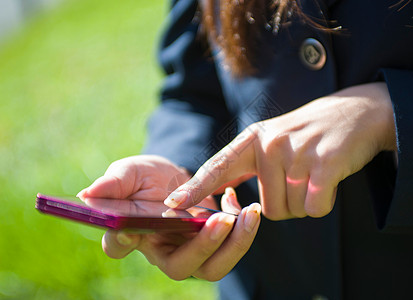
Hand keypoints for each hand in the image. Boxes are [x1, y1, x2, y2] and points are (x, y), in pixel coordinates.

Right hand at [78, 155, 260, 280]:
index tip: (129, 230)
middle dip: (204, 246)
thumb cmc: (145, 178)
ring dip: (236, 244)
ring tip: (250, 213)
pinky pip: (232, 248)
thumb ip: (115, 182)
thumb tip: (88, 194)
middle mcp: (161, 250)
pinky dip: (244, 230)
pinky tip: (245, 205)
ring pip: (214, 266)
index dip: (122, 242)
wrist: (173, 179)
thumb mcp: (130, 172)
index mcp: (132, 234)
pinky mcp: (212, 243)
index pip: (119, 246)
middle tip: (221, 220)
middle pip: (181, 267)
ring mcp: (189, 250)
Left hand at [164, 82, 396, 218]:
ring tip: (314, 174)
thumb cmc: (308, 134)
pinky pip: (314, 208)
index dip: (195, 189)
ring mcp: (297, 152)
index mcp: (252, 139)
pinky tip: (329, 180)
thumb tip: (223, 197)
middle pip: (265, 208)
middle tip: (301, 178)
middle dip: (285, 205)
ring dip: (305, 203)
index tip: (173, 205)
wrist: (356, 113)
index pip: (218, 167)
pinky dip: (323, 204)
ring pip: (291, 210)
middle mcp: (270, 144)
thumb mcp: (270, 141)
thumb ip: (246, 166)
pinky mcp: (324, 163)